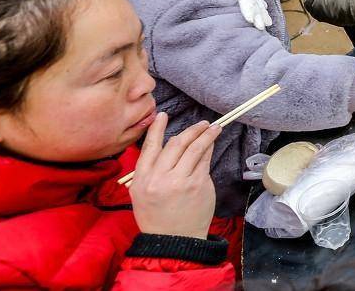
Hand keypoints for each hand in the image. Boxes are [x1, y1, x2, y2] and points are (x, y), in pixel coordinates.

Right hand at [130, 112, 220, 238]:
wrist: (174, 240)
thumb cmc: (158, 216)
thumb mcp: (142, 193)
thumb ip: (152, 169)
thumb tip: (172, 144)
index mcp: (142, 179)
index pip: (149, 147)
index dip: (157, 129)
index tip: (162, 115)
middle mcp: (159, 178)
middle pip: (176, 144)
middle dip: (190, 131)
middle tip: (202, 124)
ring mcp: (180, 180)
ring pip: (194, 149)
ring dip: (205, 135)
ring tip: (213, 128)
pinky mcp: (198, 184)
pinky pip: (204, 160)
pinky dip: (209, 149)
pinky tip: (212, 143)